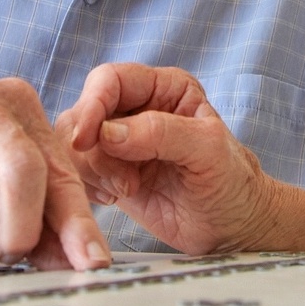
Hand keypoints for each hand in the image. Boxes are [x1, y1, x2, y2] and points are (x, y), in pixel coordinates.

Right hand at [56, 63, 275, 255]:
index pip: (110, 80)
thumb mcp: (208, 150)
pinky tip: (116, 198)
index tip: (87, 140)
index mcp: (164, 87)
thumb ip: (163, 133)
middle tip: (124, 182)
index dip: (92, 105)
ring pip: (73, 143)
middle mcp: (137, 108)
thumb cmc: (230, 182)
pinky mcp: (108, 172)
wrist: (231, 226)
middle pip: (83, 112)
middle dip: (92, 148)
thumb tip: (108, 132)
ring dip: (92, 170)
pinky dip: (87, 186)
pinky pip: (76, 171)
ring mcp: (119, 141)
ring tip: (126, 189)